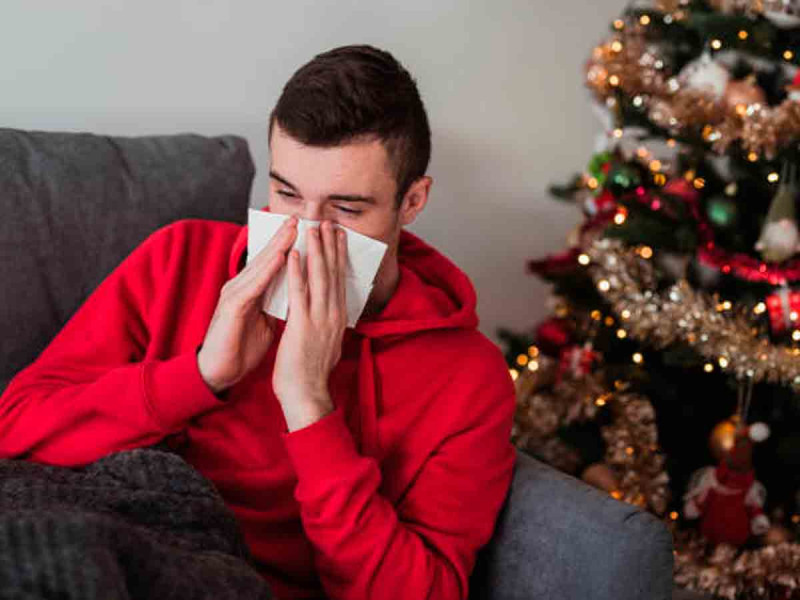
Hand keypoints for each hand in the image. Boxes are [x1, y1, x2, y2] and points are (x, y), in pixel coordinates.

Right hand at [197, 215, 297, 393]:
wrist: (220, 371)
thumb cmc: (241, 346)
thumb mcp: (266, 321)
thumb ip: (278, 304)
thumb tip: (298, 295)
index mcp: (251, 290)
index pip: (272, 263)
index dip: (288, 246)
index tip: (307, 231)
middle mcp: (241, 286)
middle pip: (266, 257)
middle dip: (283, 237)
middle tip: (300, 218)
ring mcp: (235, 294)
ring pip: (260, 265)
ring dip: (277, 247)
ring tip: (293, 230)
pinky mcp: (232, 307)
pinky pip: (253, 285)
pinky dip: (268, 271)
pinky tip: (281, 259)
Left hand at [273, 220, 346, 411]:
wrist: (306, 395)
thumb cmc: (311, 373)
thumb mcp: (327, 343)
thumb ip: (328, 325)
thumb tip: (331, 314)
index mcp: (338, 318)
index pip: (340, 280)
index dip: (339, 255)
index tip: (338, 235)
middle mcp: (333, 314)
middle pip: (334, 273)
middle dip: (331, 245)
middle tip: (330, 222)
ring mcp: (319, 319)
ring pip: (319, 277)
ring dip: (317, 250)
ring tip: (314, 227)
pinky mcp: (302, 325)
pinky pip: (300, 292)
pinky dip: (297, 271)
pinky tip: (294, 253)